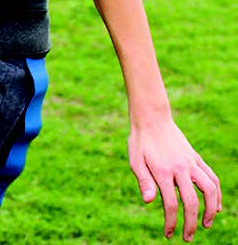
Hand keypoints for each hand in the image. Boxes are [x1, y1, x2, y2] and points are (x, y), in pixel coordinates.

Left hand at [128, 116, 221, 240]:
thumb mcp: (135, 160)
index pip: (171, 204)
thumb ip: (143, 181)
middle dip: (191, 224)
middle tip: (188, 238)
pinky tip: (215, 205)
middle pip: (192, 202)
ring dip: (210, 210)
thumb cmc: (140, 141)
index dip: (171, 222)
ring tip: (206, 224)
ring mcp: (191, 163)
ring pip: (209, 189)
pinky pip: (212, 177)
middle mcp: (180, 168)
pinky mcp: (196, 158)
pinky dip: (217, 193)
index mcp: (163, 171)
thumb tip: (148, 202)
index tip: (168, 234)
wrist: (152, 118)